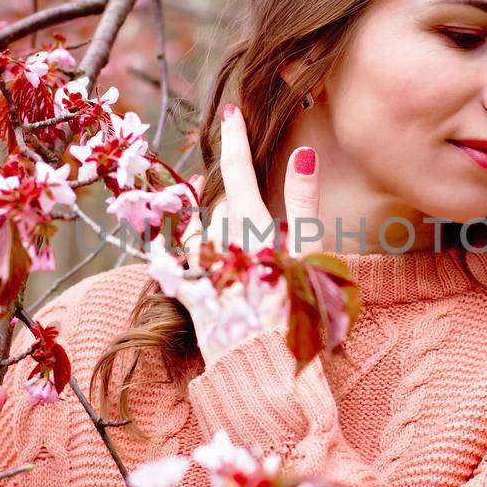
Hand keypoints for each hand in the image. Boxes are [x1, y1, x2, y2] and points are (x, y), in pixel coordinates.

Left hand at [181, 102, 320, 367]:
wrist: (274, 375)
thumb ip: (305, 205)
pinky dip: (179, 265)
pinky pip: (179, 276)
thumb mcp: (313, 258)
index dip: (234, 139)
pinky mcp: (197, 306)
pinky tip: (174, 260)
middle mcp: (224, 247)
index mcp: (255, 231)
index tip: (229, 111)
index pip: (240, 173)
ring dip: (216, 233)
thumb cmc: (302, 317)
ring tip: (237, 246)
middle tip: (258, 213)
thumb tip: (301, 153)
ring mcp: (207, 276)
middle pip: (224, 208)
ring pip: (204, 237)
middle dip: (237, 203)